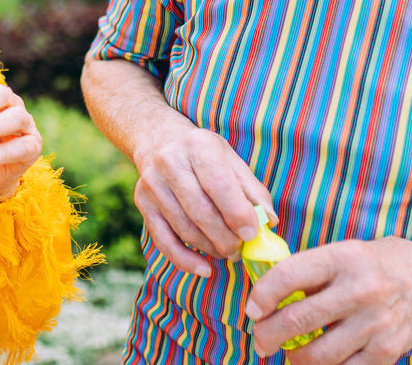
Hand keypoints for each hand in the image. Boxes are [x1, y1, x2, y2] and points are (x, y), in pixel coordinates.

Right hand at [133, 120, 275, 276]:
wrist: (160, 142)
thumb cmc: (205, 156)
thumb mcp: (231, 161)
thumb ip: (253, 191)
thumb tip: (269, 222)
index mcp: (197, 146)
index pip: (218, 184)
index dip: (237, 213)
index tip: (252, 234)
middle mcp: (169, 161)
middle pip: (200, 211)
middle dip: (226, 238)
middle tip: (241, 250)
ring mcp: (151, 183)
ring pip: (184, 229)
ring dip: (211, 249)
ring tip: (228, 252)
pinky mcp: (142, 202)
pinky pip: (163, 241)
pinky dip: (185, 261)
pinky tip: (204, 269)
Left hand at [246, 237, 411, 363]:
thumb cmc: (387, 263)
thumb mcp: (350, 251)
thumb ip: (315, 271)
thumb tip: (271, 292)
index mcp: (345, 257)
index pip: (290, 276)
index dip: (262, 295)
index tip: (252, 309)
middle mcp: (360, 290)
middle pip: (299, 320)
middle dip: (268, 334)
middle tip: (259, 339)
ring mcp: (376, 324)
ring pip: (319, 353)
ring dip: (294, 358)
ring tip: (287, 354)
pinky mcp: (388, 351)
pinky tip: (317, 363)